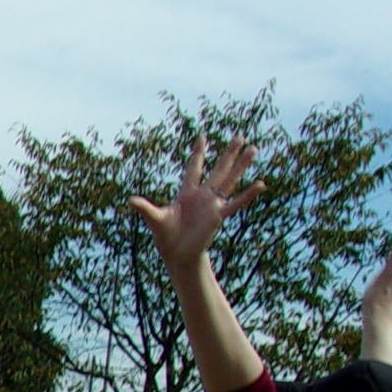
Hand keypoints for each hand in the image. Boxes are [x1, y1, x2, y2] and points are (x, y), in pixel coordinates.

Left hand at [127, 136, 264, 267]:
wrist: (177, 255)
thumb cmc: (166, 237)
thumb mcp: (155, 219)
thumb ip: (145, 208)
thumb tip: (130, 200)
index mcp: (187, 192)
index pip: (194, 167)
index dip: (198, 153)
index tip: (202, 137)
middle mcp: (202, 195)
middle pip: (218, 169)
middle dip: (228, 153)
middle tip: (240, 136)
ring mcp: (212, 204)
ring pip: (230, 180)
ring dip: (241, 165)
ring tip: (253, 149)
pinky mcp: (218, 215)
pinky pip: (236, 203)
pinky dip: (248, 194)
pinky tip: (261, 184)